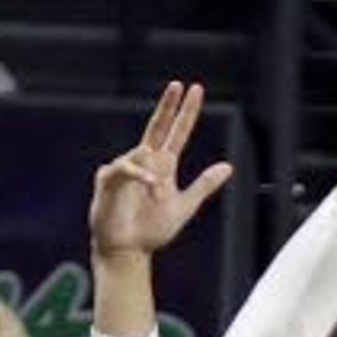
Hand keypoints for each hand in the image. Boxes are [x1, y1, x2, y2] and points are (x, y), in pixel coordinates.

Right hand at [87, 80, 225, 260]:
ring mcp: (125, 167)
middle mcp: (145, 161)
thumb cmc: (152, 230)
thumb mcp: (185, 206)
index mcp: (163, 165)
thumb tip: (228, 166)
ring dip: (152, 174)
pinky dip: (139, 175)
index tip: (195, 90)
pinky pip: (124, 168)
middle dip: (167, 106)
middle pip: (157, 126)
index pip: (177, 131)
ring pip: (141, 153)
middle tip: (178, 86)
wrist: (128, 251)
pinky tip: (150, 186)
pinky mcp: (109, 179)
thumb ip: (204, 185)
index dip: (185, 112)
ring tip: (156, 195)